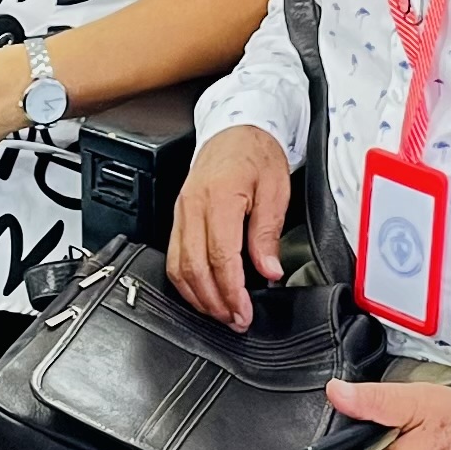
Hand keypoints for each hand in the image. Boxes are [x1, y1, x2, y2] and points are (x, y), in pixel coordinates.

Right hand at [167, 125, 294, 328]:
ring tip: (221, 313)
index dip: (231, 291)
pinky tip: (203, 293)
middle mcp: (192, 206)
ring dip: (198, 296)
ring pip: (178, 266)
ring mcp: (180, 212)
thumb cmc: (257, 154)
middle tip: (236, 320)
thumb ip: (267, 233)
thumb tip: (269, 270)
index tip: (244, 312)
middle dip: (214, 302)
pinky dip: (186, 281)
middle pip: (194, 267)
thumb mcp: (275, 190)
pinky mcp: (178, 216)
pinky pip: (174, 255)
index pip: (220, 257)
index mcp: (218, 198)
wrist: (236, 129)